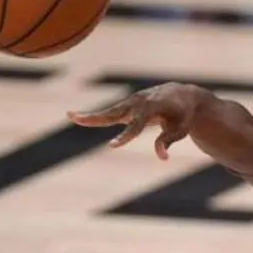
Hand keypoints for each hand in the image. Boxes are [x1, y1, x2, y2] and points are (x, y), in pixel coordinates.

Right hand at [67, 82, 199, 158]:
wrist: (181, 95)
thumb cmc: (182, 114)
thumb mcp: (181, 129)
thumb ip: (169, 140)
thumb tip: (162, 158)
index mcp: (153, 107)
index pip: (137, 124)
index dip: (125, 136)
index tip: (112, 146)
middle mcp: (139, 102)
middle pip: (114, 112)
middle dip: (96, 117)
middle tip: (76, 118)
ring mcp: (131, 103)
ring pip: (108, 112)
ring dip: (90, 116)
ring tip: (70, 115)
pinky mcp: (127, 106)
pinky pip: (110, 113)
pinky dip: (96, 117)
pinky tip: (77, 117)